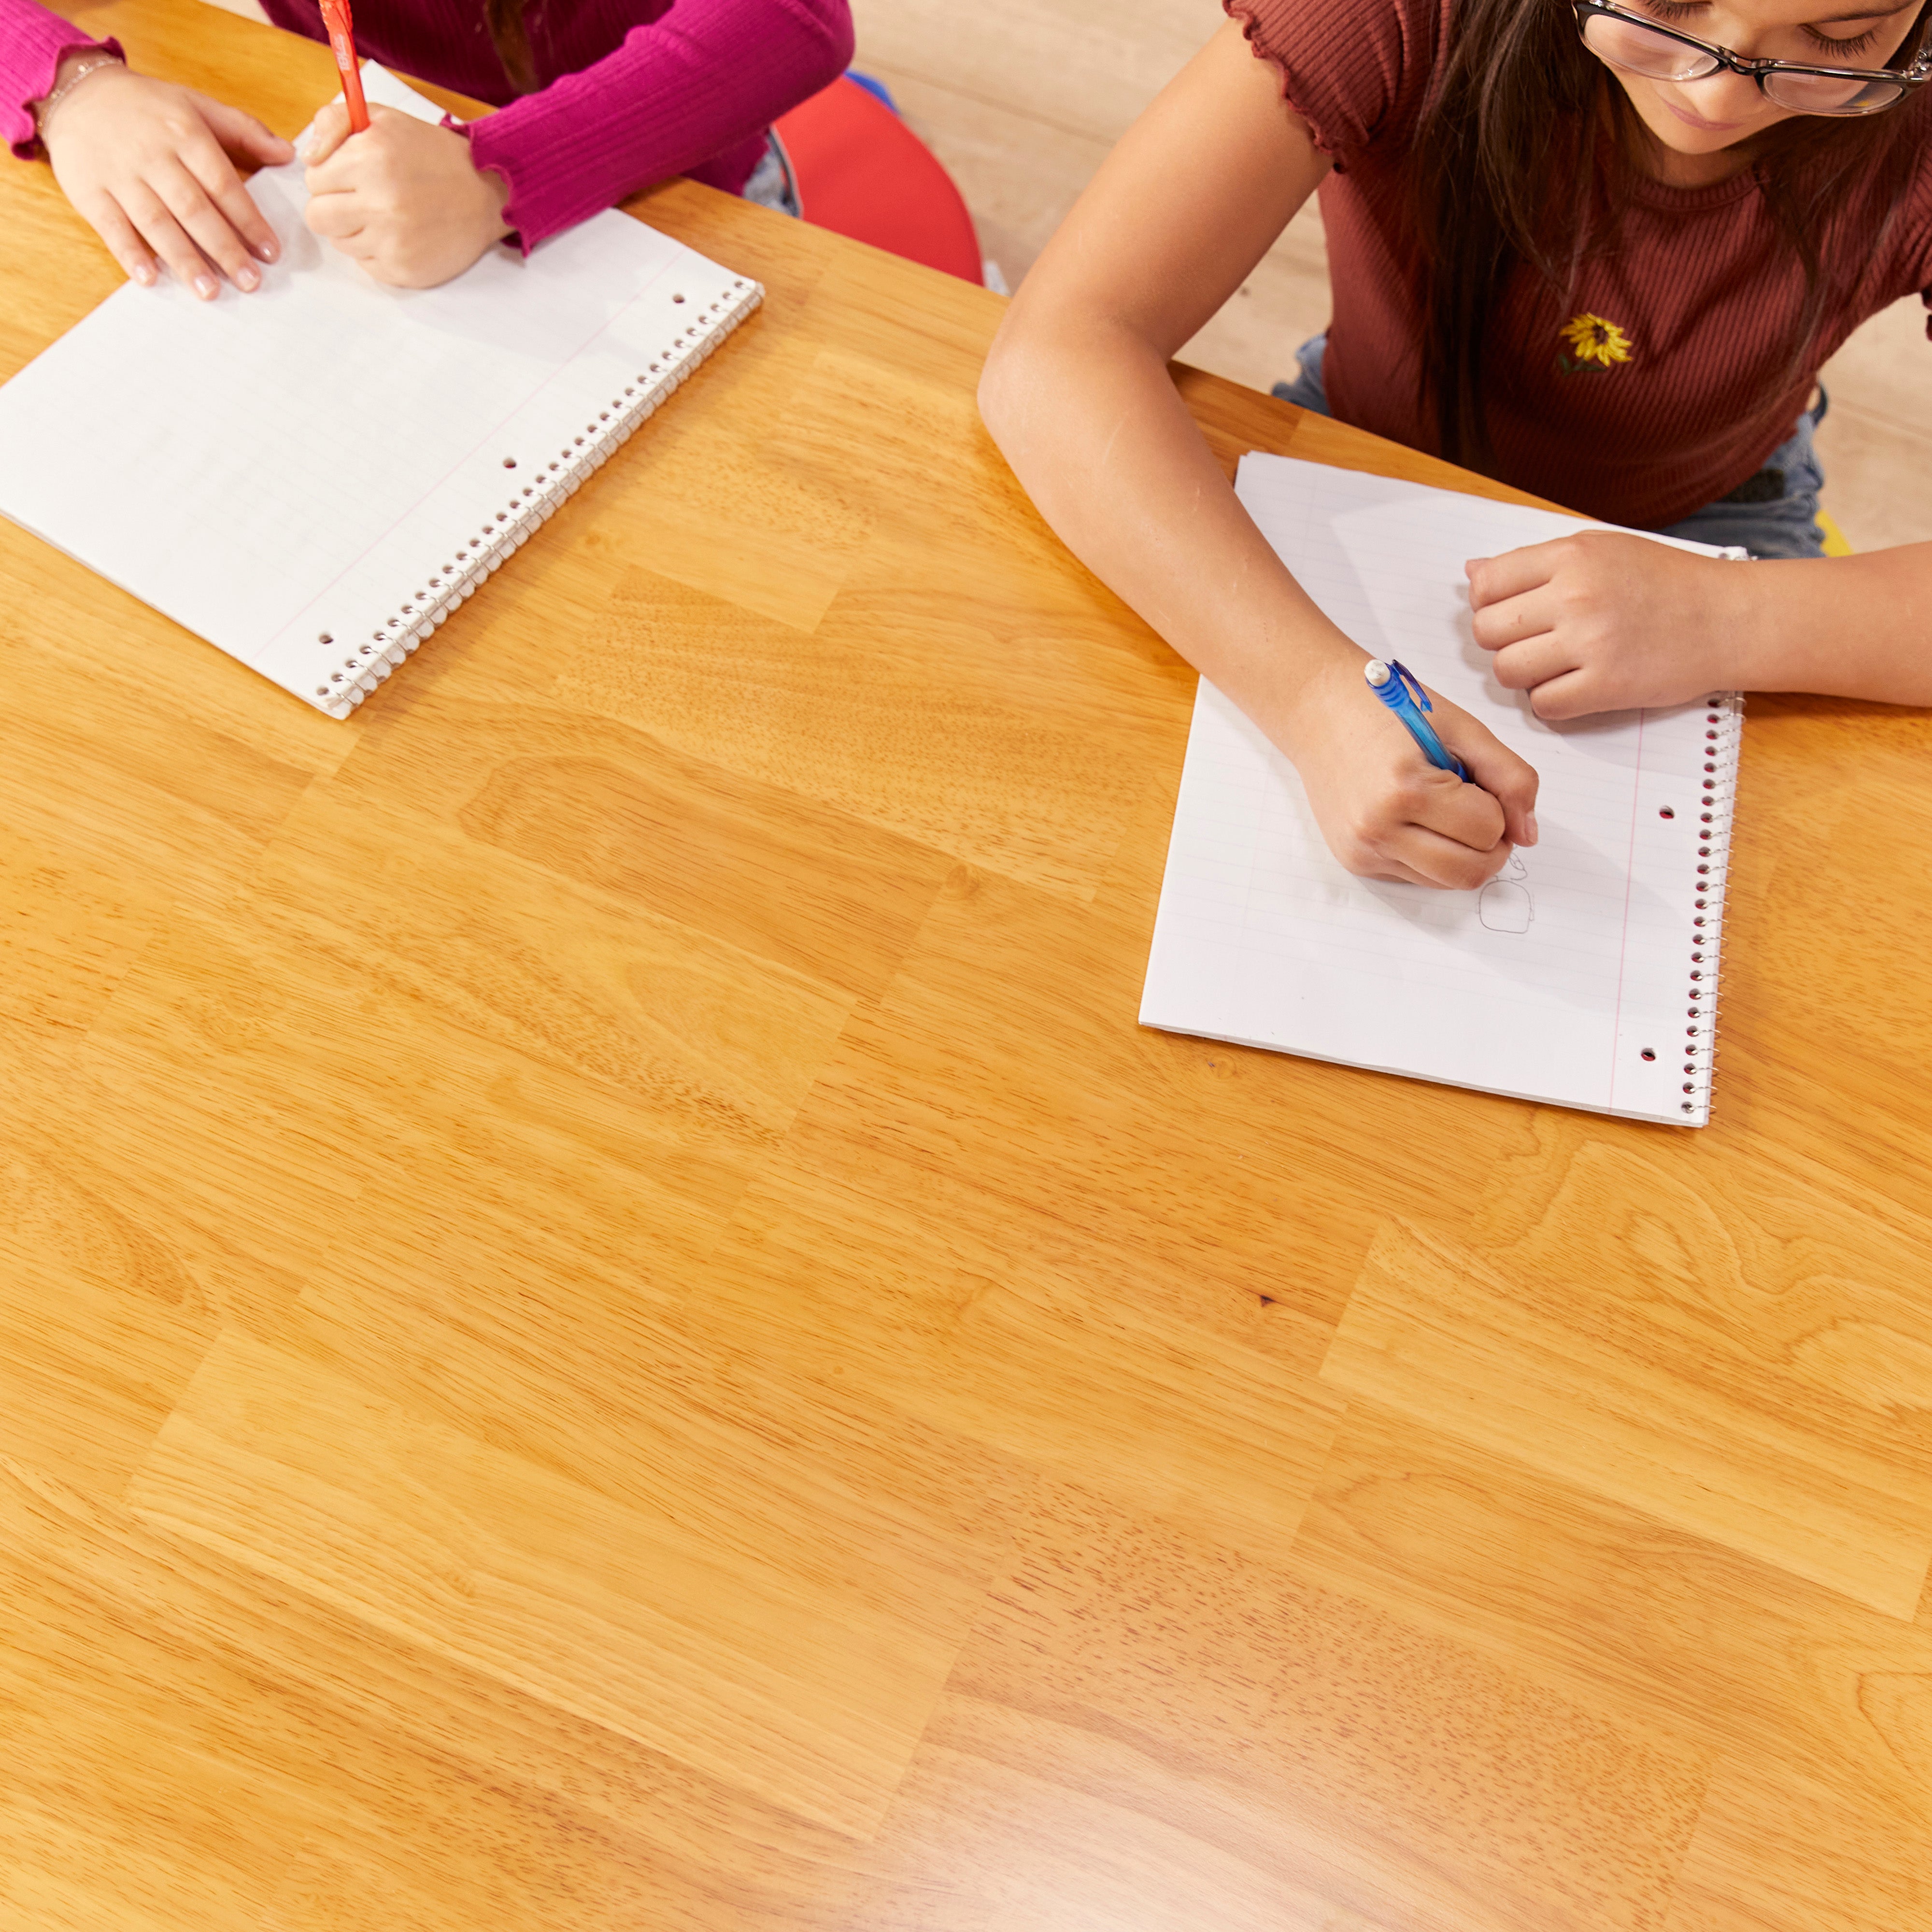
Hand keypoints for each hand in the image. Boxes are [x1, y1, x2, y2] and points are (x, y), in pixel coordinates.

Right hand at [39, 60, 292, 297]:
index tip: (270, 253)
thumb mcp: (195, 105)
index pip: (223, 184)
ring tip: (210, 292)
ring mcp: (119, 174)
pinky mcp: (88, 189)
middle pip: (193, 208)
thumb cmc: (148, 107)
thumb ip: (243, 130)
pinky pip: (111, 226)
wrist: (77, 91)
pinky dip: (130, 253)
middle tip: (250, 282)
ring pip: (156, 222)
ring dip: (184, 260)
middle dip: (224, 248)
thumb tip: (288, 154)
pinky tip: (150, 279)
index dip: (248, 221)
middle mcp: (152, 155)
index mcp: (184, 134)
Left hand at [303, 103, 510, 287]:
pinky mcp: (403, 269)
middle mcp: (380, 202)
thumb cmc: (432, 155)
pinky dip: (378, 251)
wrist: (487, 194)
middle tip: (361, 198)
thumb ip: (333, 121)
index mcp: (369, 159)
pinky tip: (402, 235)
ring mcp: (392, 241)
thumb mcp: (382, 119)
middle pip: (317, 217)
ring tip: (387, 216)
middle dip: (332, 205)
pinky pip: (365, 265)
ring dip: (355, 230)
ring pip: (339, 242)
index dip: (331, 175)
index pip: (312, 179)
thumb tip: (308, 157)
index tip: (354, 174)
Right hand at [1278, 654, 1539, 887]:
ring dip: (1463, 854)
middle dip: (1491, 845)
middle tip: (1480, 811)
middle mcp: (1377, 829)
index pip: (1489, 829)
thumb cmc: (1388, 710)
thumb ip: (1509, 777)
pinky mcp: (1355, 862)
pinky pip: (1417, 879)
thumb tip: (1529, 834)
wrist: (1318, 711)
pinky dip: (1432, 856)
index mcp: (1405, 789)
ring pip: (1447, 883)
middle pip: (1471, 872)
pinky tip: (1417, 820)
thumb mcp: (1461, 728)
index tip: (1480, 783)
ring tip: (1446, 812)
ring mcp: (1363, 851)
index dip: (1499, 807)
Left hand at [1467, 531, 1739, 719]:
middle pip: (1487, 631)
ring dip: (1524, 673)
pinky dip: (1552, 701)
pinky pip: (1542, 704)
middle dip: (1502, 640)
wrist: (1728, 617)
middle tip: (1536, 640)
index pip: (1486, 585)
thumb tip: (1472, 571)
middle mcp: (1575, 596)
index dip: (1488, 603)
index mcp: (1571, 556)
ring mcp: (1590, 642)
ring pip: (1507, 670)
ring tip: (1556, 662)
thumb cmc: (1664, 581)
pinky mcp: (1605, 686)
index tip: (1510, 611)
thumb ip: (1535, 562)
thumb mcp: (1601, 550)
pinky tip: (1577, 684)